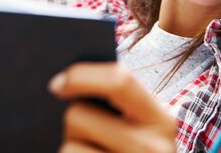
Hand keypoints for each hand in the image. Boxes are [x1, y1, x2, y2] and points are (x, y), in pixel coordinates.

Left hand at [49, 62, 176, 152]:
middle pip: (77, 115)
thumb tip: (64, 82)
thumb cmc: (140, 152)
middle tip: (88, 137)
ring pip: (67, 149)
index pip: (119, 81)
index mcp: (161, 120)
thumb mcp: (145, 127)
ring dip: (69, 150)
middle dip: (72, 124)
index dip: (81, 75)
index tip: (58, 84)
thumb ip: (120, 102)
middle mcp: (151, 149)